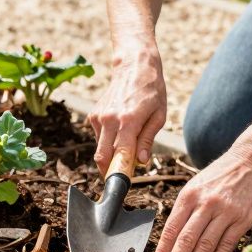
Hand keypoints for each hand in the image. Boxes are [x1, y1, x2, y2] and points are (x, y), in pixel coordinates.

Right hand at [87, 47, 167, 174]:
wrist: (134, 66)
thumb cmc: (152, 91)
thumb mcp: (158, 116)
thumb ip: (147, 140)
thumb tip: (141, 162)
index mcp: (128, 121)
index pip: (119, 157)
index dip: (120, 175)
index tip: (124, 185)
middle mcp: (110, 120)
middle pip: (102, 158)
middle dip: (111, 171)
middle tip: (124, 173)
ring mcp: (99, 117)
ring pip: (100, 149)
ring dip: (111, 155)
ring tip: (128, 143)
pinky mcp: (93, 115)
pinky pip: (99, 138)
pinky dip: (108, 141)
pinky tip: (121, 129)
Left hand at [153, 146, 251, 251]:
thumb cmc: (220, 175)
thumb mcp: (196, 185)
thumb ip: (185, 210)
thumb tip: (171, 239)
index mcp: (189, 195)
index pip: (172, 228)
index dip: (163, 250)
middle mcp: (205, 204)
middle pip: (186, 240)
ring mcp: (225, 212)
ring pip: (205, 245)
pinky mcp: (243, 220)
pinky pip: (227, 244)